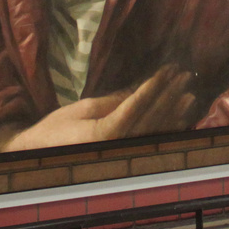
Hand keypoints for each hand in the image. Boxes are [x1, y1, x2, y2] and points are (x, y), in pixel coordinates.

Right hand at [0, 65, 200, 152]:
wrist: (38, 156)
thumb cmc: (56, 129)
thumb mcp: (83, 109)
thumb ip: (114, 101)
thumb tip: (141, 89)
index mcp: (104, 135)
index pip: (136, 106)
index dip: (154, 86)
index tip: (169, 69)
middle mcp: (117, 147)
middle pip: (150, 118)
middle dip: (169, 95)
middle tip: (184, 76)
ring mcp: (122, 156)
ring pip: (155, 131)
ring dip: (174, 112)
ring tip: (189, 93)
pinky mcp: (124, 158)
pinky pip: (151, 143)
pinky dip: (168, 129)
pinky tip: (181, 117)